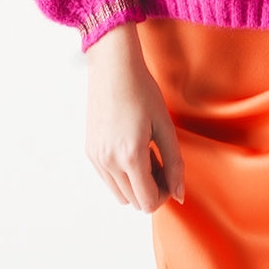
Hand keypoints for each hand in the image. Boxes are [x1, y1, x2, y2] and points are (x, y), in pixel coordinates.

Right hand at [85, 23, 184, 211]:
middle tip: (160, 160)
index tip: (171, 174)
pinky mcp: (89, 151)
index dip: (165, 194)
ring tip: (146, 153)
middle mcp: (108, 162)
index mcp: (130, 156)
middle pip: (134, 201)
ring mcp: (96, 158)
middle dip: (151, 188)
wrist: (113, 67)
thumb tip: (179, 195)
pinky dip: (122, 174)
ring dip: (136, 183)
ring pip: (119, 194)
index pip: (148, 201)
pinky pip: (108, 179)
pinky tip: (131, 148)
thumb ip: (174, 163)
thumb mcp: (165, 126)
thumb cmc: (142, 91)